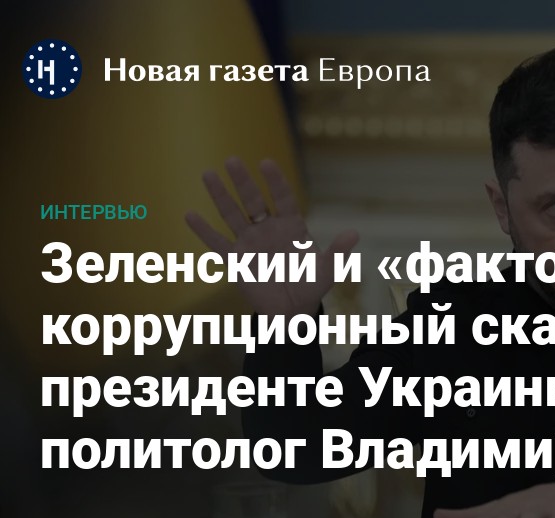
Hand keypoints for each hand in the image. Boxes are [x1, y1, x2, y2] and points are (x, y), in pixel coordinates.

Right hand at [184, 157, 357, 316]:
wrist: (292, 310)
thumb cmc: (311, 285)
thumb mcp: (328, 270)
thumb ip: (338, 252)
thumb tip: (354, 234)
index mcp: (292, 226)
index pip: (283, 198)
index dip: (275, 182)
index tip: (266, 163)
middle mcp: (269, 229)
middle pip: (254, 201)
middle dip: (243, 182)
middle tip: (232, 160)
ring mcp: (250, 242)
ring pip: (232, 215)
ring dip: (220, 196)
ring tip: (207, 174)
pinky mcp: (236, 260)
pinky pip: (217, 243)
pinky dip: (204, 231)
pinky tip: (189, 215)